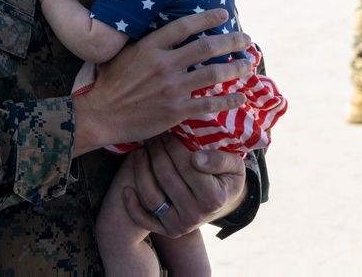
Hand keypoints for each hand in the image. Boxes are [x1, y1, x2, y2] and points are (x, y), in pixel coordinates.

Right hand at [72, 9, 251, 154]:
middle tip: (247, 39)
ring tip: (248, 64)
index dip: (207, 18)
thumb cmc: (109, 84)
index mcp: (150, 46)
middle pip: (206, 47)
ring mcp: (172, 88)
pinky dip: (228, 100)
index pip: (184, 26)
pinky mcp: (176, 110)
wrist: (101, 115)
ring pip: (213, 74)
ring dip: (235, 68)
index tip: (224, 14)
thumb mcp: (122, 54)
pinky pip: (209, 103)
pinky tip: (240, 97)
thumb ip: (144, 43)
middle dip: (231, 41)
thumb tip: (161, 30)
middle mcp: (164, 64)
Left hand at [122, 134, 245, 237]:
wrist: (221, 203)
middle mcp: (195, 215)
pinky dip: (132, 205)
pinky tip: (126, 187)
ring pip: (151, 196)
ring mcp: (179, 225)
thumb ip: (221, 160)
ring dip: (140, 170)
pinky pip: (143, 219)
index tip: (167, 131)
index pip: (187, 166)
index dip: (174, 145)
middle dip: (156, 152)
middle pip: (167, 177)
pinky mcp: (165, 230)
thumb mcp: (235, 166)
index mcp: (214, 198)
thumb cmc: (225, 177)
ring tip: (139, 151)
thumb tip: (197, 158)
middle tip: (151, 136)